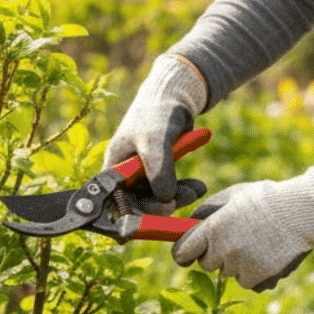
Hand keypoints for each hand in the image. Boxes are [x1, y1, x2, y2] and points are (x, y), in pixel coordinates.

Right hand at [104, 54, 206, 201]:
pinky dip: (184, 190)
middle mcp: (124, 173)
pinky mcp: (158, 171)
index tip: (156, 216)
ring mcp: (141, 173)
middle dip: (159, 206)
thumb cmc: (156, 115)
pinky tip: (199, 186)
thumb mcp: (155, 142)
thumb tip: (166, 200)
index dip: (133, 214)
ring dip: (177, 197)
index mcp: (113, 166)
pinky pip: (169, 190)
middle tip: (178, 203)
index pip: (116, 200)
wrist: (174, 97)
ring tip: (197, 189)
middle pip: (137, 203)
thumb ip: (159, 171)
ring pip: (156, 198)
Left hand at [173, 168, 313, 290]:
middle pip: (206, 264)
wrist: (301, 211)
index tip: (186, 253)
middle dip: (214, 255)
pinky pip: (248, 283)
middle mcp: (224, 250)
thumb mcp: (228, 196)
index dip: (183, 253)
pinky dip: (254, 274)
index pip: (182, 252)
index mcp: (212, 228)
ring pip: (228, 273)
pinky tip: (266, 256)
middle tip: (233, 240)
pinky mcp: (261, 277)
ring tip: (255, 243)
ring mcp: (243, 266)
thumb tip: (189, 226)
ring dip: (236, 264)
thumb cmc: (263, 199)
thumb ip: (205, 213)